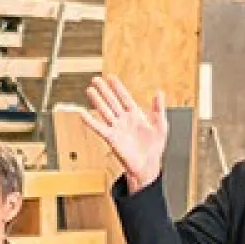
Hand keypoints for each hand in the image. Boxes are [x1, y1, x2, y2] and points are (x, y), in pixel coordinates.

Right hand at [81, 75, 168, 191]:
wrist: (148, 166)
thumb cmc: (154, 147)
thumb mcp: (160, 126)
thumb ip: (158, 109)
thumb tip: (159, 93)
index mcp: (136, 115)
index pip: (125, 97)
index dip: (118, 88)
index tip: (111, 77)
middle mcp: (124, 120)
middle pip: (112, 102)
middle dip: (104, 90)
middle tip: (95, 79)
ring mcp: (117, 128)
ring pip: (105, 112)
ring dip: (97, 101)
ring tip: (89, 91)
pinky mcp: (112, 138)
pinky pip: (99, 128)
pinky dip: (91, 122)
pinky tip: (83, 114)